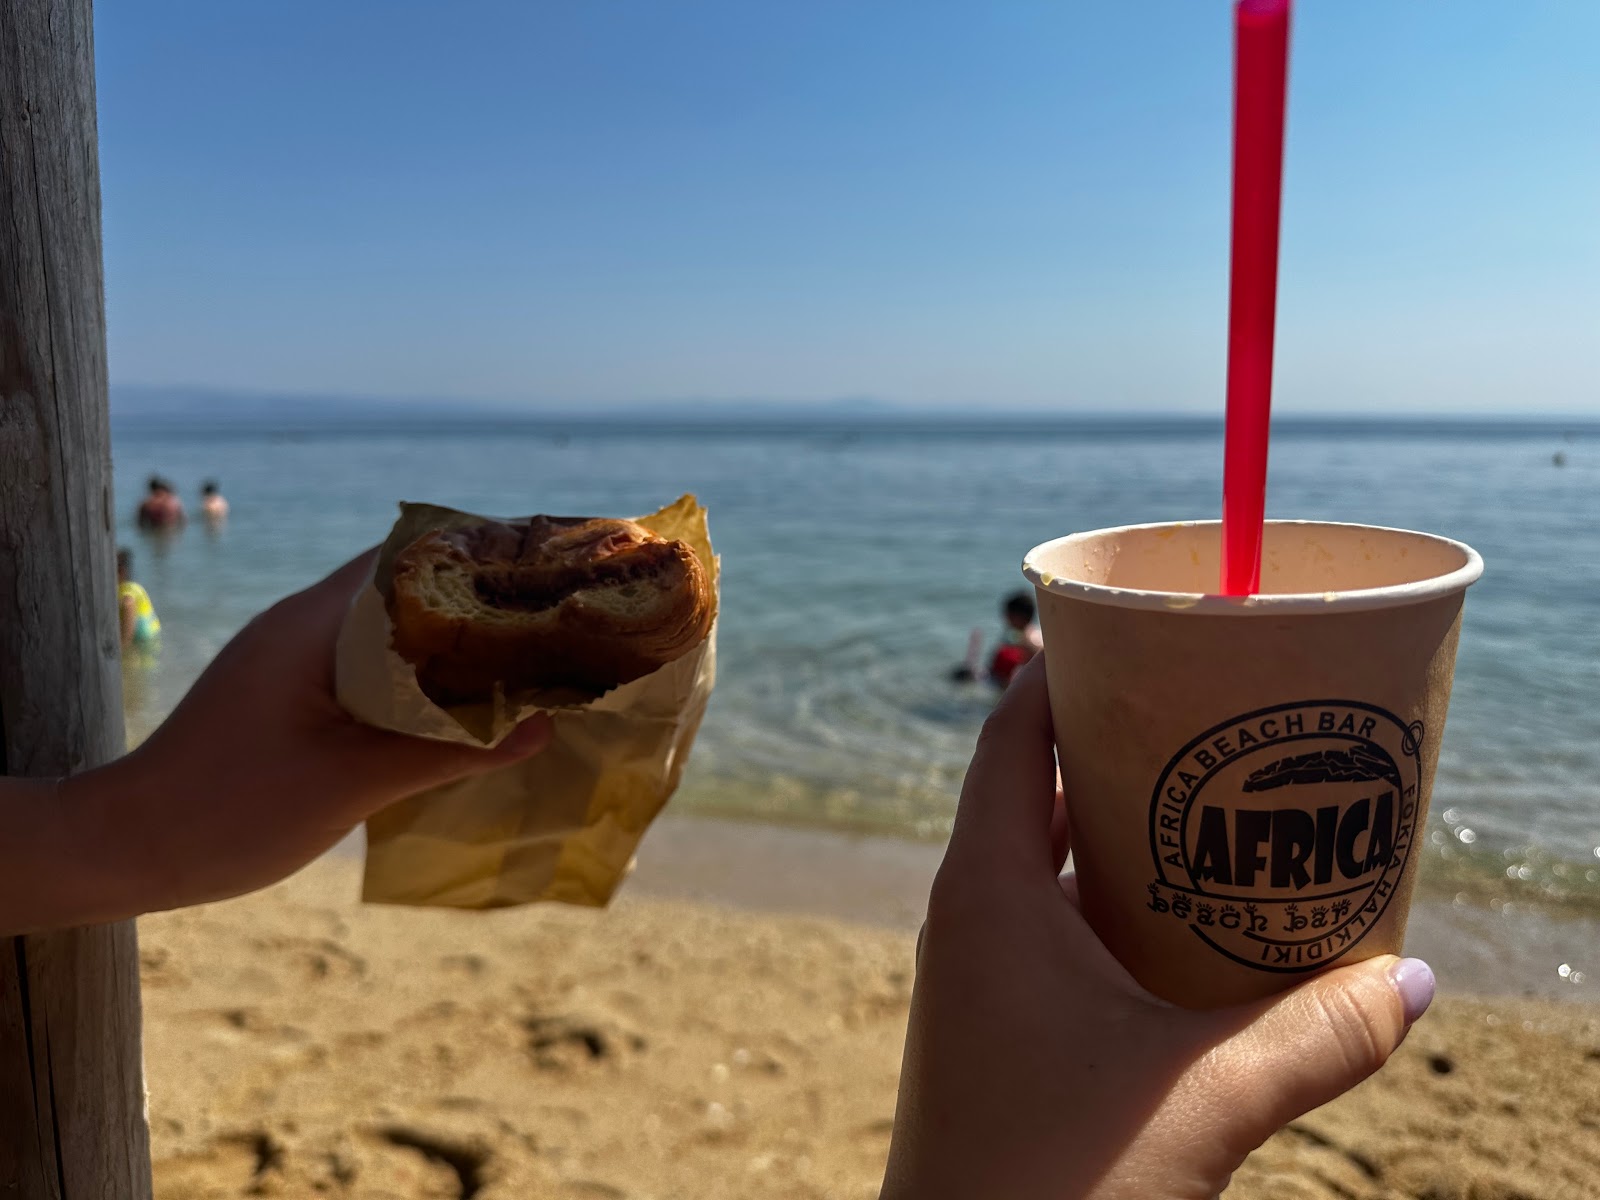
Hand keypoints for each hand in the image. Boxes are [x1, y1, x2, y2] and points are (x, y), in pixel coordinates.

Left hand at [36, 553, 549, 928]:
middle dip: (476, 604)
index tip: (541, 572)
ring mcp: (291, 658)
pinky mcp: (287, 692)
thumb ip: (449, 752)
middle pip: (405, 589)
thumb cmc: (229, 811)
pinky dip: (416, 678)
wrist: (125, 849)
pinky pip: (368, 667)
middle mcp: (301, 625)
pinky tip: (457, 710)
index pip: (408, 558)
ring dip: (447, 645)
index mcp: (311, 624)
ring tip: (521, 663)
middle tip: (549, 624)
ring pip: (388, 631)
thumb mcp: (352, 784)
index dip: (477, 558)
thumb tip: (543, 727)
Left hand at [881, 657, 1433, 1199]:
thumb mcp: (1201, 1102)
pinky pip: (1059, 928)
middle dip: (1120, 743)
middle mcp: (971, 917)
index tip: (1140, 628)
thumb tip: (1413, 980)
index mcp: (986, 892)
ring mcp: (980, 975)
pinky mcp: (1002, 1027)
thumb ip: (1312, 1037)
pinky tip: (1196, 924)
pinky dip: (1121, 904)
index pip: (1011, 737)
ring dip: (1125, 829)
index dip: (1065, 672)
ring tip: (1227, 800)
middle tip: (1218, 710)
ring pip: (1050, 863)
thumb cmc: (1051, 1187)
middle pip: (1037, 787)